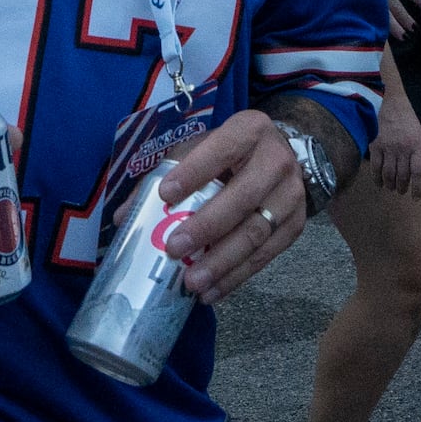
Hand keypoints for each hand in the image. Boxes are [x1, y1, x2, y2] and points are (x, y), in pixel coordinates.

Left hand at [164, 108, 304, 299]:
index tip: (165, 195)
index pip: (221, 149)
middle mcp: (277, 160)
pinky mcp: (296, 225)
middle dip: (206, 227)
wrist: (283, 159)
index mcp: (249, 130)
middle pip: (243, 197)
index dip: (194, 172)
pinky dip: (237, 276)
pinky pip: (266, 255)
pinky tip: (213, 290)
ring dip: (222, 262)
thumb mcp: (201, 148)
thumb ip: (165, 174)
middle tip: (174, 249)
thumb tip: (124, 218)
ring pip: (256, 232)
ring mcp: (291, 194)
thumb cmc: (230, 154)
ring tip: (192, 282)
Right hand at [367, 72, 420, 198]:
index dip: (417, 188)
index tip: (415, 198)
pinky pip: (375, 166)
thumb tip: (415, 175)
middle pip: (402, 175)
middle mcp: (402, 149)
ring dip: (390, 185)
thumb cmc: (409, 121)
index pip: (417, 172)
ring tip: (391, 188)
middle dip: (401, 187)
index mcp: (416, 147)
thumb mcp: (419, 137)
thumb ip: (417, 155)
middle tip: (401, 191)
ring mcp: (388, 147)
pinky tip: (379, 183)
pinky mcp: (376, 145)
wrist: (395, 104)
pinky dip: (377, 178)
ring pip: (388, 174)